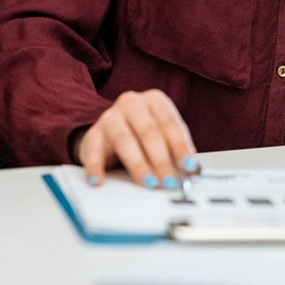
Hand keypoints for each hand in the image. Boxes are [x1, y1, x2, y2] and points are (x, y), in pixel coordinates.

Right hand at [73, 89, 199, 188]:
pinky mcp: (93, 135)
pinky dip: (96, 168)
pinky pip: (93, 152)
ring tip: (148, 183)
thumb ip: (176, 151)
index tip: (189, 167)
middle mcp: (132, 104)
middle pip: (148, 132)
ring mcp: (110, 117)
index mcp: (155, 100)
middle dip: (161, 160)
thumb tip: (192, 171)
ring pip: (124, 140)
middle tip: (169, 181)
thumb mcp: (162, 136)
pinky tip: (99, 181)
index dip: (181, 147)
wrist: (109, 132)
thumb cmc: (142, 134)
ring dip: (138, 165)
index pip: (170, 123)